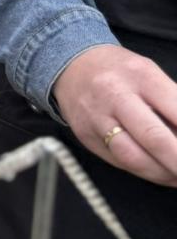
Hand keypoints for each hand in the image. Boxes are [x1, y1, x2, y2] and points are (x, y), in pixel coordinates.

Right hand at [53, 44, 176, 185]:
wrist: (71, 63)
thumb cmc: (121, 70)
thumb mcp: (151, 74)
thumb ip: (173, 104)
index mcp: (140, 75)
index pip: (176, 112)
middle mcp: (115, 95)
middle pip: (154, 138)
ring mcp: (97, 117)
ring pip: (134, 157)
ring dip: (164, 174)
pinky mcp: (86, 136)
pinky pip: (119, 162)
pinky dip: (145, 172)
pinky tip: (160, 173)